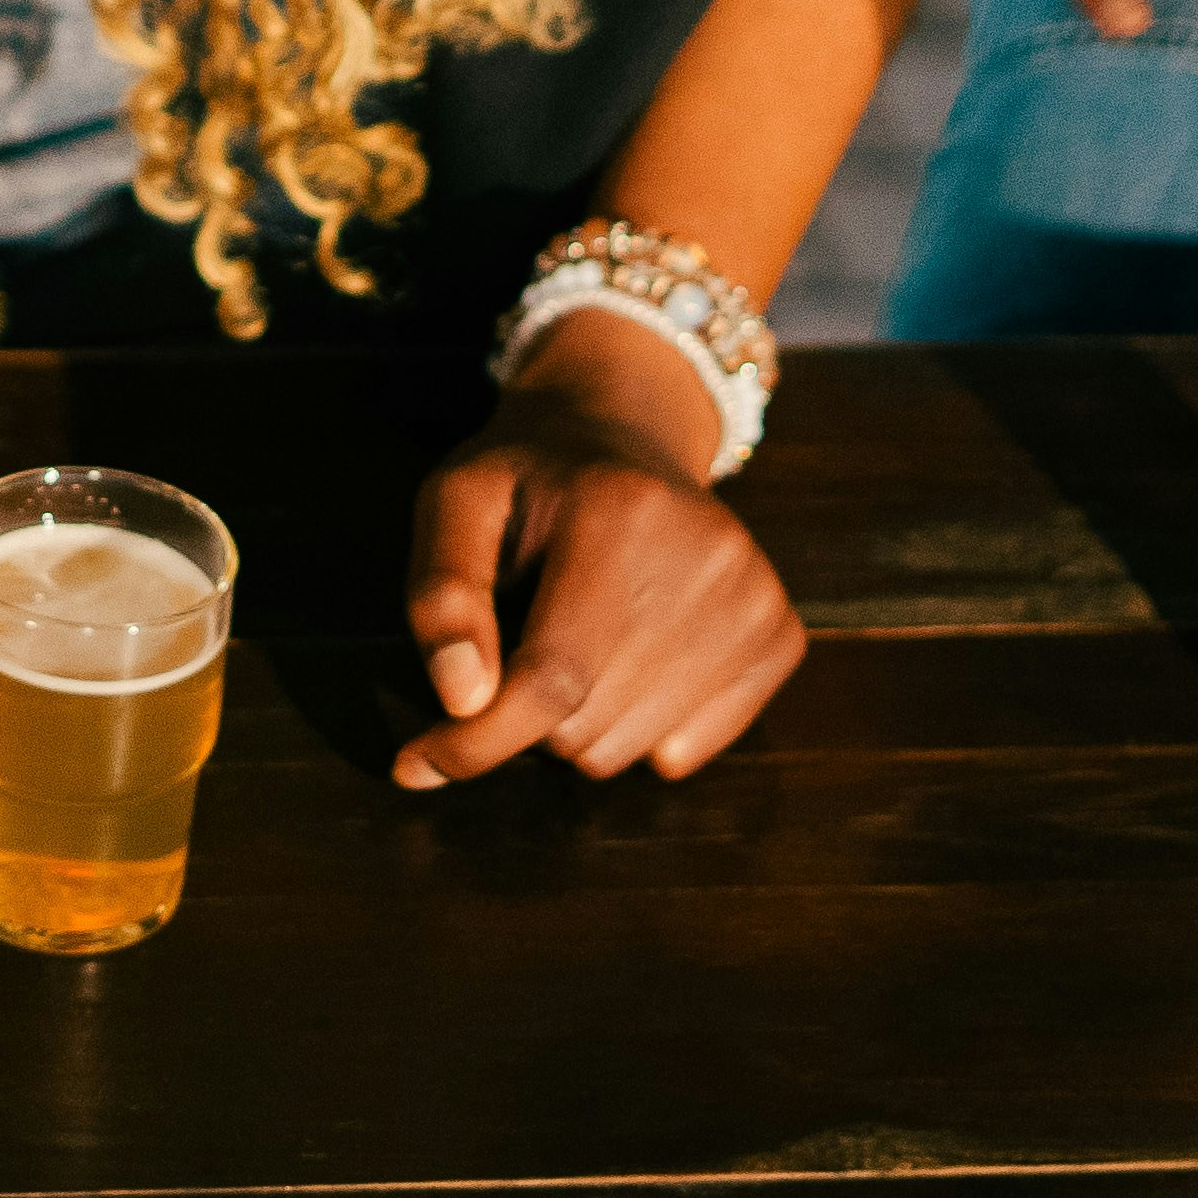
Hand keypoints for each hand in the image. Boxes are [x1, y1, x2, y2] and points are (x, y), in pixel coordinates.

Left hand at [390, 346, 805, 787]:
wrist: (623, 432)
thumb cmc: (526, 481)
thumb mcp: (456, 503)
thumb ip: (443, 594)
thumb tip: (461, 698)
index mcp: (620, 512)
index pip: (550, 677)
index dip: (474, 741)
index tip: (417, 765)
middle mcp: (706, 554)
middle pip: (586, 727)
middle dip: (528, 714)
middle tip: (521, 643)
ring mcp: (755, 597)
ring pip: (632, 752)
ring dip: (582, 725)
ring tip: (576, 641)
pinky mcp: (780, 635)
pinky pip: (687, 753)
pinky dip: (641, 731)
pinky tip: (629, 658)